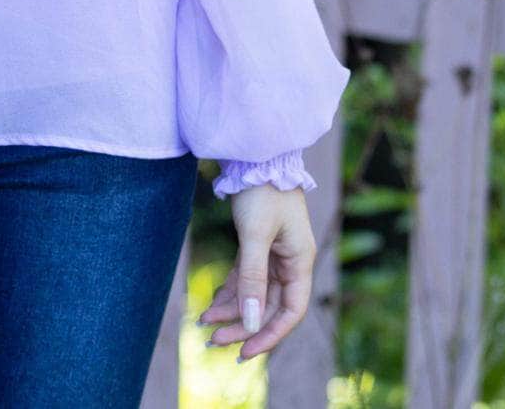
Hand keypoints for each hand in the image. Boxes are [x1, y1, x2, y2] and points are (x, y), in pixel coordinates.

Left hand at [196, 183, 316, 361]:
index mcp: (300, 261)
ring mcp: (274, 253)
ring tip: (204, 326)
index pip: (290, 312)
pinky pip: (245, 277)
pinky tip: (211, 304)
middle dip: (242, 326)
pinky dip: (230, 291)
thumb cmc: (261, 190)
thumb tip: (248, 320)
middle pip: (268, 306)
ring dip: (232, 311)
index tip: (244, 352)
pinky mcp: (258, 244)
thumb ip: (252, 278)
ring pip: (254, 293)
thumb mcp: (255, 235)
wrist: (255, 153)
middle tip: (214, 342)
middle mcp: (290, 261)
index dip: (269, 335)